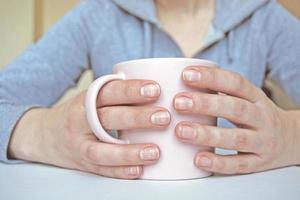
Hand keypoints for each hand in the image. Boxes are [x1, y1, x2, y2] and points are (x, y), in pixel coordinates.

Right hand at [9, 79, 170, 178]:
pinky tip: (138, 170)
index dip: (131, 90)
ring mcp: (80, 145)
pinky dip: (120, 171)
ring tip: (155, 152)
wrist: (44, 135)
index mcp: (86, 100)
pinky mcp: (83, 164)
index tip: (155, 89)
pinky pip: (101, 170)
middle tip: (164, 117)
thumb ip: (116, 96)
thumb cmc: (79, 114)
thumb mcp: (91, 99)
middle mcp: (80, 121)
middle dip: (137, 117)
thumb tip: (159, 90)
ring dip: (129, 152)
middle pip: (108, 118)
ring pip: (102, 150)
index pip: (109, 92)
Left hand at [173, 66, 299, 173]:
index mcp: (256, 98)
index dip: (211, 77)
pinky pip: (239, 164)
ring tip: (181, 130)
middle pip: (235, 108)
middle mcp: (261, 117)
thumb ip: (222, 93)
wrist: (292, 140)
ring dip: (207, 134)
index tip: (186, 75)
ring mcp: (262, 141)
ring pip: (236, 138)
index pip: (236, 83)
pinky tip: (199, 159)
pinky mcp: (259, 163)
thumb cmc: (257, 116)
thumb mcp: (247, 99)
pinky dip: (219, 162)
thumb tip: (181, 83)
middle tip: (178, 102)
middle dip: (205, 104)